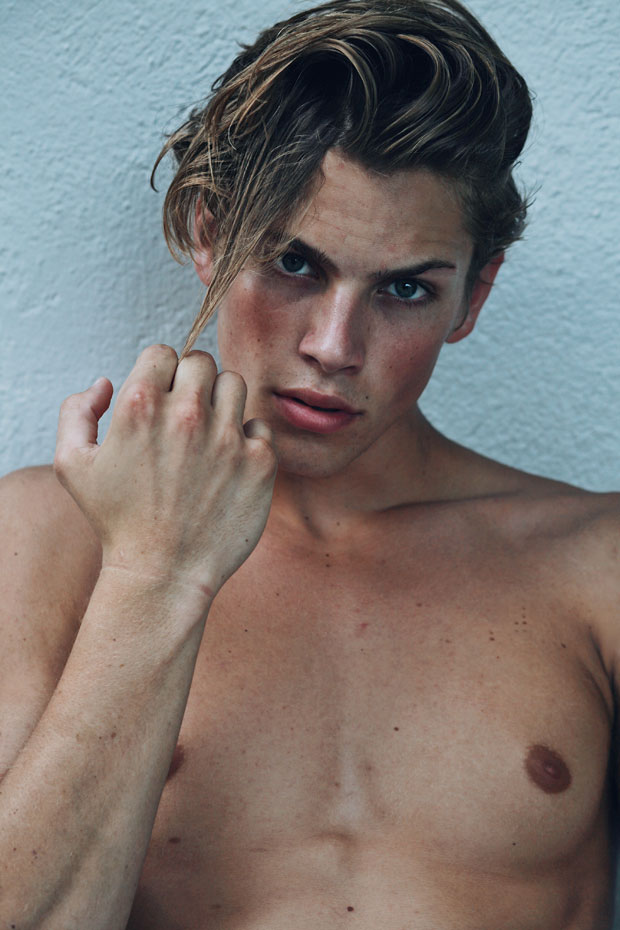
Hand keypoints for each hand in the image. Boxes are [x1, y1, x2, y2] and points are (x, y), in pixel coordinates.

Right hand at [54, 345, 276, 598]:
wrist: (163, 574)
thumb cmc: (117, 522)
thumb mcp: (73, 465)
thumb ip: (77, 411)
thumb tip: (105, 383)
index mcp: (141, 406)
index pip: (163, 352)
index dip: (160, 371)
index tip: (161, 396)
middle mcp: (187, 414)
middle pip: (202, 361)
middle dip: (192, 381)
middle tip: (185, 412)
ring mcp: (227, 437)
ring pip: (235, 384)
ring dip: (221, 401)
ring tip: (208, 432)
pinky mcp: (259, 462)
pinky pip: (259, 427)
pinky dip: (246, 439)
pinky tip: (228, 463)